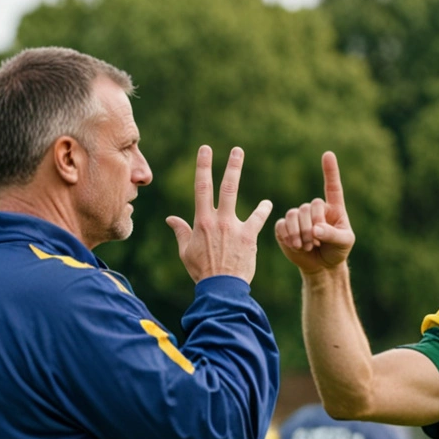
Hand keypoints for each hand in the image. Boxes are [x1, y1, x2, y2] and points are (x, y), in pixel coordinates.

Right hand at [166, 146, 272, 284]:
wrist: (220, 288)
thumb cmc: (202, 271)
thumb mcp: (186, 252)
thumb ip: (181, 232)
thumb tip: (171, 219)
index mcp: (201, 221)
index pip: (201, 188)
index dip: (203, 167)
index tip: (206, 150)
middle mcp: (217, 220)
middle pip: (223, 187)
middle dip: (230, 166)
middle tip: (237, 150)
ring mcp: (234, 227)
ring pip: (237, 196)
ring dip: (242, 177)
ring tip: (248, 164)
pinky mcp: (249, 237)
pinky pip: (257, 219)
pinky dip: (263, 210)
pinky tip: (268, 204)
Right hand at [274, 151, 355, 274]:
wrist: (322, 266)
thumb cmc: (337, 251)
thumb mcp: (344, 243)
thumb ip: (332, 234)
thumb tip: (316, 229)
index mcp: (333, 208)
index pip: (332, 187)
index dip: (330, 171)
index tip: (328, 154)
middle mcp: (314, 209)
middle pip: (307, 207)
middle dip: (311, 227)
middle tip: (315, 243)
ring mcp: (298, 217)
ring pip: (292, 215)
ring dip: (299, 233)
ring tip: (307, 246)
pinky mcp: (284, 227)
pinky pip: (281, 225)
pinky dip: (288, 236)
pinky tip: (296, 246)